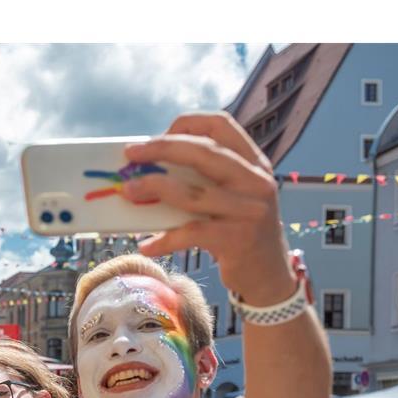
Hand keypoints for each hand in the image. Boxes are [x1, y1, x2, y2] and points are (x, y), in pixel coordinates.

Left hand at [121, 111, 296, 305]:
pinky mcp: (237, 239)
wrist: (268, 273)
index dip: (186, 124)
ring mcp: (249, 210)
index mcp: (253, 162)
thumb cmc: (238, 229)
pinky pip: (191, 233)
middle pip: (203, 151)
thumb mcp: (231, 195)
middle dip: (162, 149)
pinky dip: (165, 240)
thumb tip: (147, 167)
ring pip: (193, 192)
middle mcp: (255, 181)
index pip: (221, 124)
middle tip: (131, 154)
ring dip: (155, 188)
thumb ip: (203, 178)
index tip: (158, 136)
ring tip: (129, 191)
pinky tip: (147, 246)